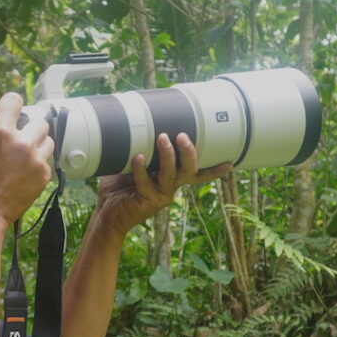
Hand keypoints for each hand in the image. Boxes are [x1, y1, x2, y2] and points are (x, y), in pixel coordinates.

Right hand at [0, 92, 53, 225]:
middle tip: (15, 136)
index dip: (9, 103)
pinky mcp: (43, 176)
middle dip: (27, 124)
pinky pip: (47, 160)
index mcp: (1, 131)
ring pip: (47, 139)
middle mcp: (23, 143)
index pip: (15, 100)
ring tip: (22, 151)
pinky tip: (23, 168)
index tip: (7, 110)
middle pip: (38, 120)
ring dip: (36, 141)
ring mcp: (36, 160)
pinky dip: (38, 161)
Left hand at [94, 132, 231, 235]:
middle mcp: (170, 187)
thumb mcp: (131, 164)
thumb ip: (139, 148)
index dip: (214, 170)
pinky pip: (146, 182)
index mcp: (170, 179)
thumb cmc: (118, 187)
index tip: (230, 163)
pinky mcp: (148, 201)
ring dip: (168, 155)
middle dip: (189, 152)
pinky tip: (137, 158)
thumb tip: (136, 122)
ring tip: (162, 138)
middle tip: (182, 136)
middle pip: (190, 170)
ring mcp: (160, 195)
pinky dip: (141, 168)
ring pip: (171, 174)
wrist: (106, 213)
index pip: (196, 174)